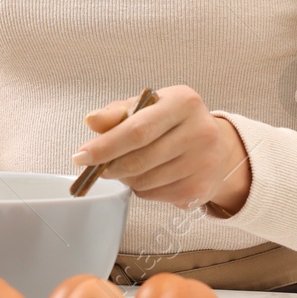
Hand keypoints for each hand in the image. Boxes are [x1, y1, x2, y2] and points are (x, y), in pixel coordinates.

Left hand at [76, 85, 251, 213]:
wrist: (216, 146)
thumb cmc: (173, 123)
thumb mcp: (148, 108)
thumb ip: (117, 113)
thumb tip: (91, 121)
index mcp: (183, 102)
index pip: (137, 129)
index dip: (105, 146)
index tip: (80, 156)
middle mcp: (200, 130)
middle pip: (139, 159)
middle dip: (111, 167)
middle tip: (98, 169)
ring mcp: (204, 162)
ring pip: (145, 181)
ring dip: (126, 178)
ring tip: (128, 168)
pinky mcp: (201, 188)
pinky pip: (155, 195)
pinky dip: (142, 189)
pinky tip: (149, 177)